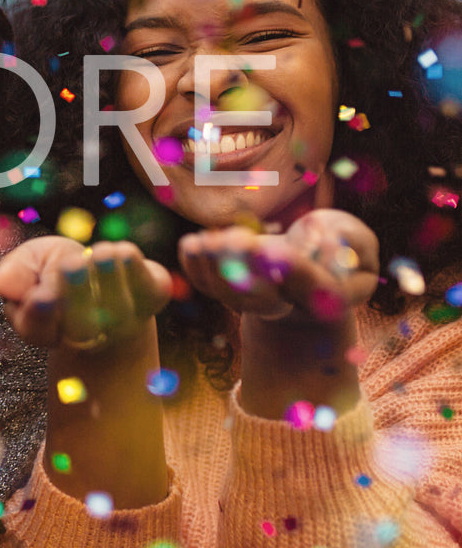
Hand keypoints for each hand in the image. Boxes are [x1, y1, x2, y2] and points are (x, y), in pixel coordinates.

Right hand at [0, 236, 170, 350]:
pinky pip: (148, 287)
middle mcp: (85, 333)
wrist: (102, 277)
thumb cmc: (58, 270)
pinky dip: (135, 268)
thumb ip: (16, 272)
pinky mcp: (152, 297)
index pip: (38, 328)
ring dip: (108, 277)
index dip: (40, 314)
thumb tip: (3, 283)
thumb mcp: (29, 263)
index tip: (40, 296)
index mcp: (45, 328)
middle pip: (81, 324)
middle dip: (77, 292)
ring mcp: (123, 320)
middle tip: (71, 265)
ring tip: (99, 255)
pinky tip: (121, 252)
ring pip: (117, 307)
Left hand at [177, 209, 377, 325]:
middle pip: (263, 298)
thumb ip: (353, 240)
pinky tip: (190, 245)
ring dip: (214, 267)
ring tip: (203, 242)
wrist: (309, 266)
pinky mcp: (230, 292)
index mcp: (326, 298)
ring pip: (231, 294)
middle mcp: (288, 306)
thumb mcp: (358, 243)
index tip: (275, 251)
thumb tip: (323, 242)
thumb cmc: (337, 248)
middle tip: (230, 241)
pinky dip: (197, 267)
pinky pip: (210, 285)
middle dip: (245, 269)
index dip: (293, 271)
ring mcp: (255, 302)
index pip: (310, 287)